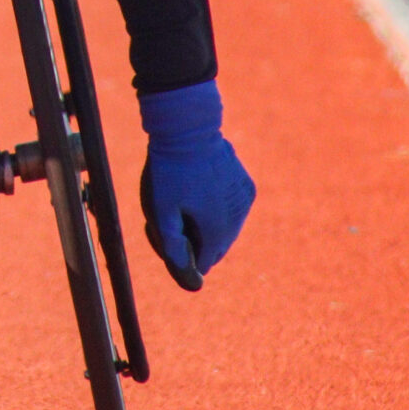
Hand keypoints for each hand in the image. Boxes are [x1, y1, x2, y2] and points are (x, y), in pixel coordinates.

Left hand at [137, 80, 254, 289]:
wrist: (187, 127)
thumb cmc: (169, 170)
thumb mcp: (161, 211)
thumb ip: (173, 247)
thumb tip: (192, 282)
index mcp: (218, 229)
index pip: (205, 263)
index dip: (184, 254)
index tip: (167, 233)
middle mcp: (238, 217)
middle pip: (217, 247)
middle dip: (196, 240)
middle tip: (173, 215)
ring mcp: (246, 200)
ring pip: (226, 228)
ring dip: (209, 224)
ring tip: (187, 199)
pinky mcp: (247, 185)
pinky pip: (233, 209)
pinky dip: (219, 207)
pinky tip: (200, 188)